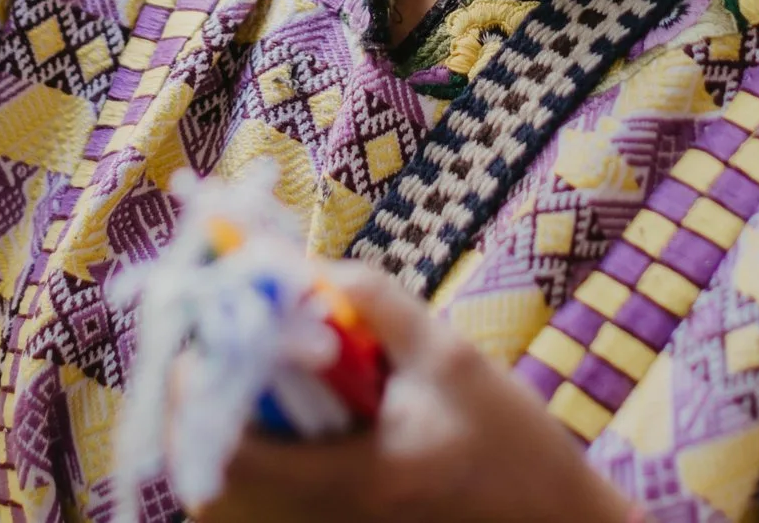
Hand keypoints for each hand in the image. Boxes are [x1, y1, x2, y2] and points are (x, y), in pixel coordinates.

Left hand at [195, 264, 636, 522]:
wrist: (556, 522)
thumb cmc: (512, 441)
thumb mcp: (448, 354)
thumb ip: (373, 301)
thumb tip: (299, 262)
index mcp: (354, 477)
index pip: (237, 453)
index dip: (202, 393)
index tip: (204, 335)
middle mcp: (330, 515)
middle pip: (222, 476)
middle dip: (209, 404)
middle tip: (221, 343)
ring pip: (241, 489)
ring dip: (232, 425)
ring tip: (252, 370)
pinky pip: (274, 493)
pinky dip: (263, 450)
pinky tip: (288, 410)